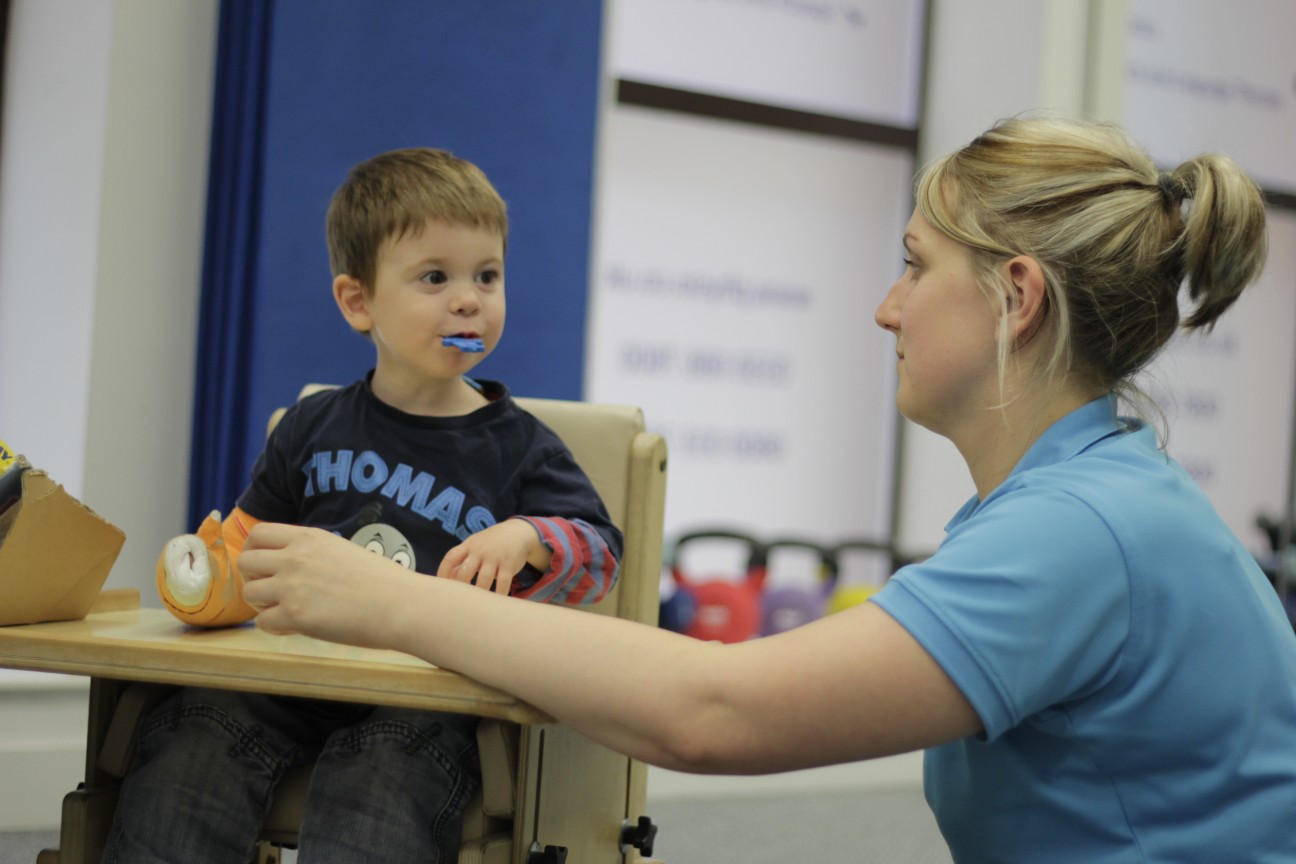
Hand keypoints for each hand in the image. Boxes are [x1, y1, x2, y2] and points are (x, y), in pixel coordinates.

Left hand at [240, 522, 420, 646]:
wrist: (399, 604)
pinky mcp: (295, 615)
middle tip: (272, 592)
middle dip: (253, 579)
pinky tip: (296, 627)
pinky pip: (263, 622)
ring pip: (249, 593)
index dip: (255, 551)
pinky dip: (275, 628)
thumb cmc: (381, 582)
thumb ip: (313, 554)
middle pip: (245, 562)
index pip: (258, 533)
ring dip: (263, 605)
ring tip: (286, 612)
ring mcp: (292, 586)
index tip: (264, 566)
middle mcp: (295, 557)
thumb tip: (293, 566)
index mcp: (308, 538)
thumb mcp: (341, 551)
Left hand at [436, 518, 544, 593]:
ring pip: (484, 578)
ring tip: (476, 607)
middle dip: (460, 588)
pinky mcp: (509, 563)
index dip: (443, 573)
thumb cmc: (489, 544)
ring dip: (480, 593)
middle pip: (465, 571)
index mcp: (468, 546)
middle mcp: (479, 550)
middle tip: (458, 603)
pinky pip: (503, 581)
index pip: (450, 558)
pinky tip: (496, 603)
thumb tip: (445, 583)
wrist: (517, 532)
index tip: (440, 589)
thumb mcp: (474, 547)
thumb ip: (461, 562)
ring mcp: (494, 556)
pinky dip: (500, 593)